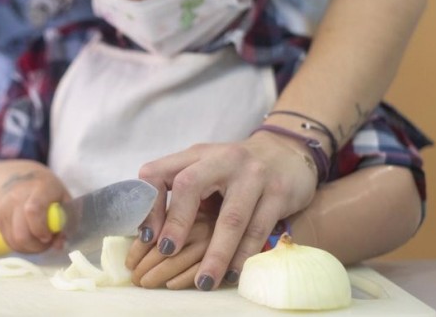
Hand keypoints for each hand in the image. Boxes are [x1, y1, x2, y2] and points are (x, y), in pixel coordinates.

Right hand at [0, 166, 67, 253]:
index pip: (33, 210)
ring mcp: (4, 206)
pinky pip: (8, 240)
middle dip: (37, 246)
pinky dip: (20, 245)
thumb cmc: (48, 190)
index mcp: (40, 187)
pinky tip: (29, 236)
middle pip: (21, 233)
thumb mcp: (63, 198)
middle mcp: (18, 195)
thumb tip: (59, 245)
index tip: (49, 237)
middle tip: (47, 242)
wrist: (19, 176)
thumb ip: (67, 221)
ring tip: (39, 239)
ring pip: (14, 241)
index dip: (41, 229)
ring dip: (29, 248)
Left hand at [136, 132, 316, 289]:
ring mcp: (253, 175)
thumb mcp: (206, 168)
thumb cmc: (237, 169)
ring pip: (231, 218)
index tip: (148, 236)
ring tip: (204, 280)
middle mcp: (223, 159)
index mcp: (197, 155)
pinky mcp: (279, 192)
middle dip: (176, 223)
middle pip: (190, 186)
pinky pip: (258, 229)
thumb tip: (151, 233)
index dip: (149, 205)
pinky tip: (233, 273)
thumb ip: (182, 191)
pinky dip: (244, 254)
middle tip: (166, 254)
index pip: (159, 172)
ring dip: (215, 254)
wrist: (288, 154)